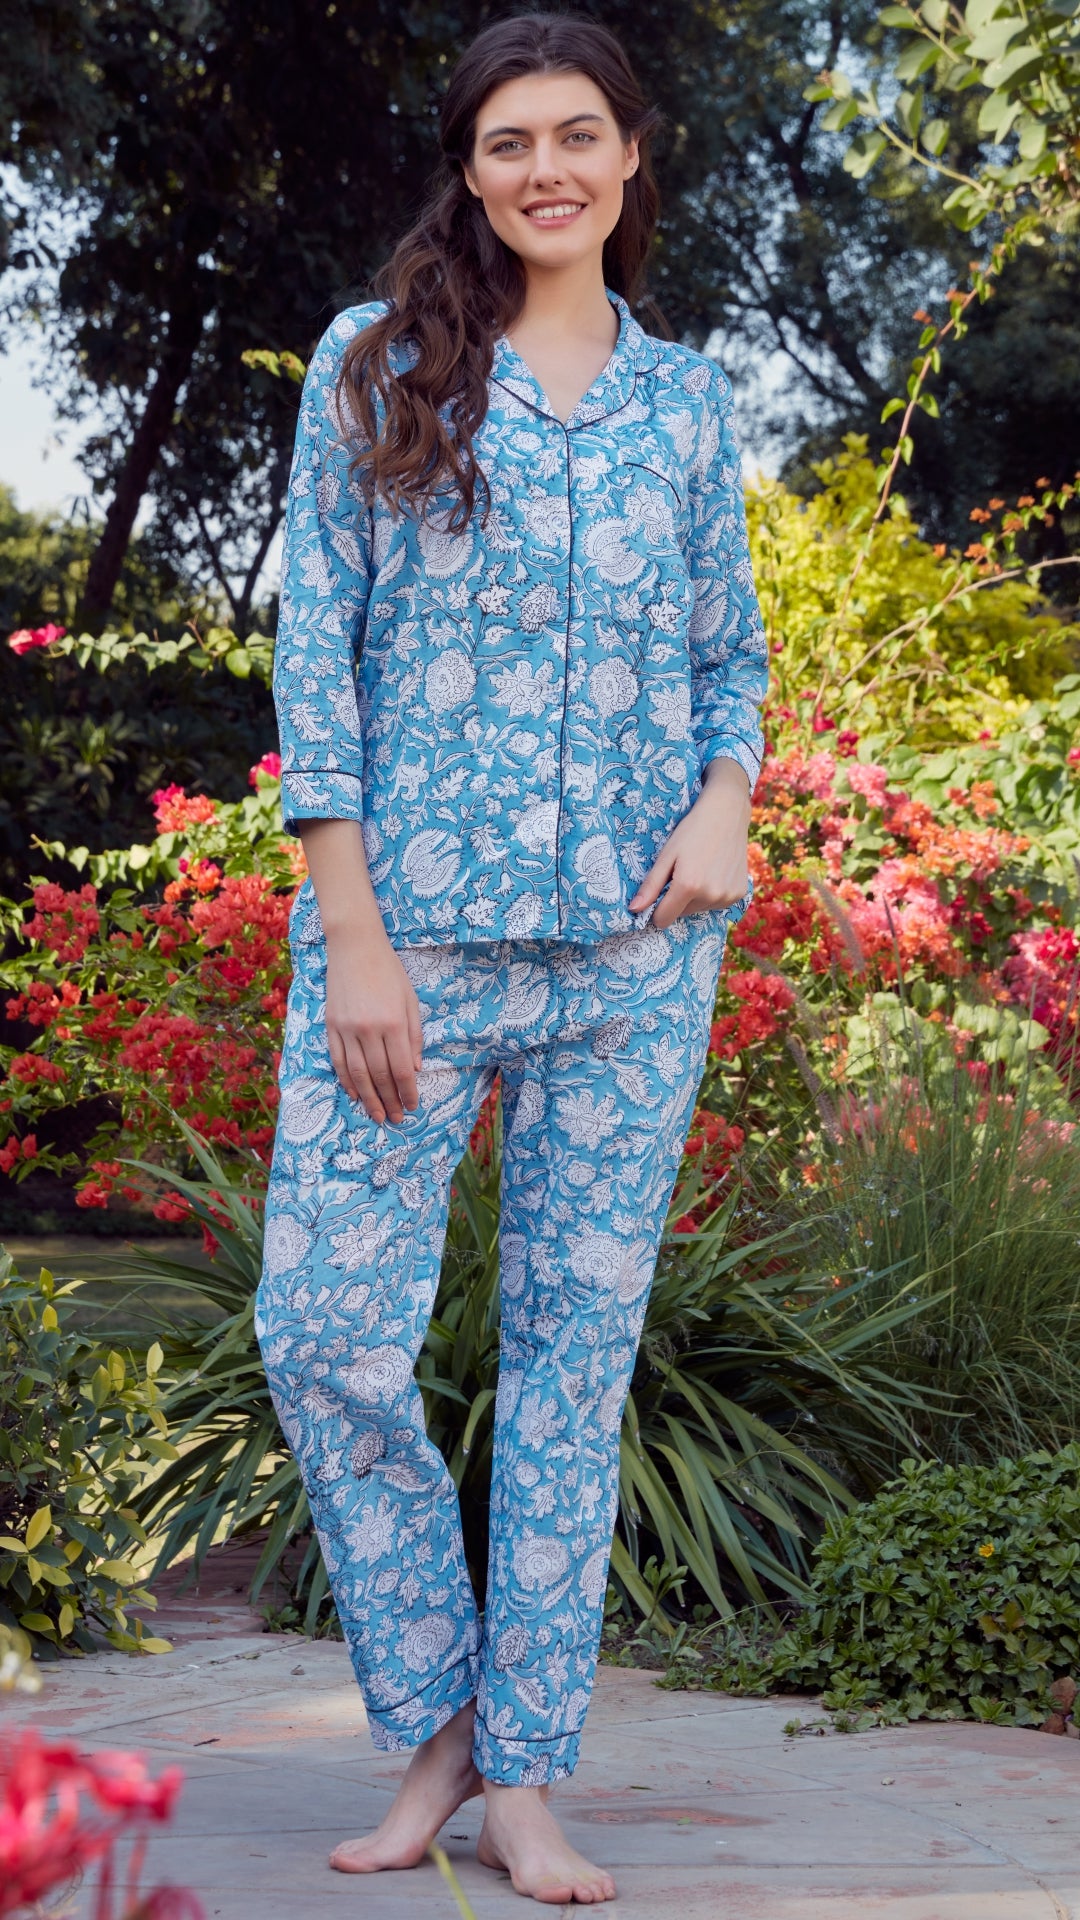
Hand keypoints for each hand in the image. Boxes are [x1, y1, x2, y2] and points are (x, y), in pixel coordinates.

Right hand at [324, 928, 423, 1124]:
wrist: (354, 947)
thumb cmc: (389, 971)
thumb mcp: (411, 1000)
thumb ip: (414, 1036)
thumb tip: (414, 1069)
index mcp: (393, 1023)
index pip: (401, 1069)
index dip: (408, 1092)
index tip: (413, 1106)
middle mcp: (368, 1029)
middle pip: (379, 1076)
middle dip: (390, 1101)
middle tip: (397, 1119)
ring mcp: (346, 1029)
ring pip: (357, 1074)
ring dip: (368, 1098)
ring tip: (377, 1115)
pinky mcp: (330, 1026)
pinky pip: (337, 1061)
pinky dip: (346, 1080)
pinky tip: (355, 1094)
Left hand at [629, 757, 751, 931]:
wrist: (726, 813)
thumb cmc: (692, 831)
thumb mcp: (666, 855)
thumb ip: (651, 885)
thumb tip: (633, 910)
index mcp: (688, 886)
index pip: (664, 919)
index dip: (657, 909)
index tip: (659, 894)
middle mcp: (710, 895)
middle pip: (682, 914)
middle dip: (678, 899)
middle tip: (683, 872)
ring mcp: (727, 897)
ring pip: (700, 909)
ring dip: (696, 896)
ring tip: (701, 869)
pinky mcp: (739, 894)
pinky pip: (717, 904)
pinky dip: (713, 893)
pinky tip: (715, 872)